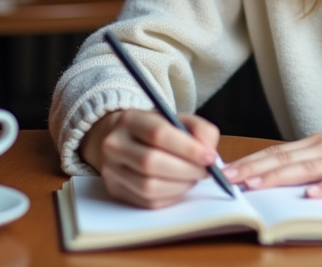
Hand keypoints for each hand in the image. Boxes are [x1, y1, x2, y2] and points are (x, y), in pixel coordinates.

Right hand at [80, 109, 221, 208]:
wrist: (122, 140)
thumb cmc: (155, 130)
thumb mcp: (177, 119)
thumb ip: (200, 130)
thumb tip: (210, 154)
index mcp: (130, 120)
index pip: (158, 134)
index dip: (188, 148)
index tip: (210, 157)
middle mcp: (114, 145)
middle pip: (151, 163)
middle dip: (186, 170)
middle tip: (206, 172)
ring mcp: (111, 171)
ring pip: (148, 186)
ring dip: (180, 186)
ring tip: (193, 178)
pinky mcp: (116, 191)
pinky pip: (148, 201)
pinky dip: (171, 197)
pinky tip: (179, 187)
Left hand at [222, 132, 321, 198]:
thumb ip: (304, 163)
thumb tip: (269, 178)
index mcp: (313, 144)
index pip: (275, 152)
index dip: (250, 162)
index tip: (226, 171)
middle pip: (284, 159)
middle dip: (254, 169)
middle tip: (230, 179)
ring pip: (306, 168)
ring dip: (279, 177)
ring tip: (257, 185)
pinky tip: (311, 195)